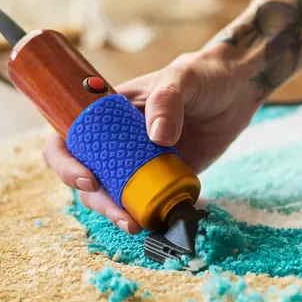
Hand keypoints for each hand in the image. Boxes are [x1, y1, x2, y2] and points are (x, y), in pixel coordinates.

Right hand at [42, 47, 260, 233]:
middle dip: (96, 199)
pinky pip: (147, 199)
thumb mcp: (182, 78)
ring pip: (113, 193)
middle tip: (120, 214)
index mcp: (106, 113)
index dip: (66, 162)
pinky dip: (147, 214)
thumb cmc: (201, 76)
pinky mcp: (162, 177)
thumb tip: (157, 138)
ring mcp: (138, 161)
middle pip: (87, 176)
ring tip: (136, 225)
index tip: (88, 179)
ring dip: (117, 213)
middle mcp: (115, 140)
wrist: (236, 91)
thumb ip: (167, 101)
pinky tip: (157, 223)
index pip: (67, 138)